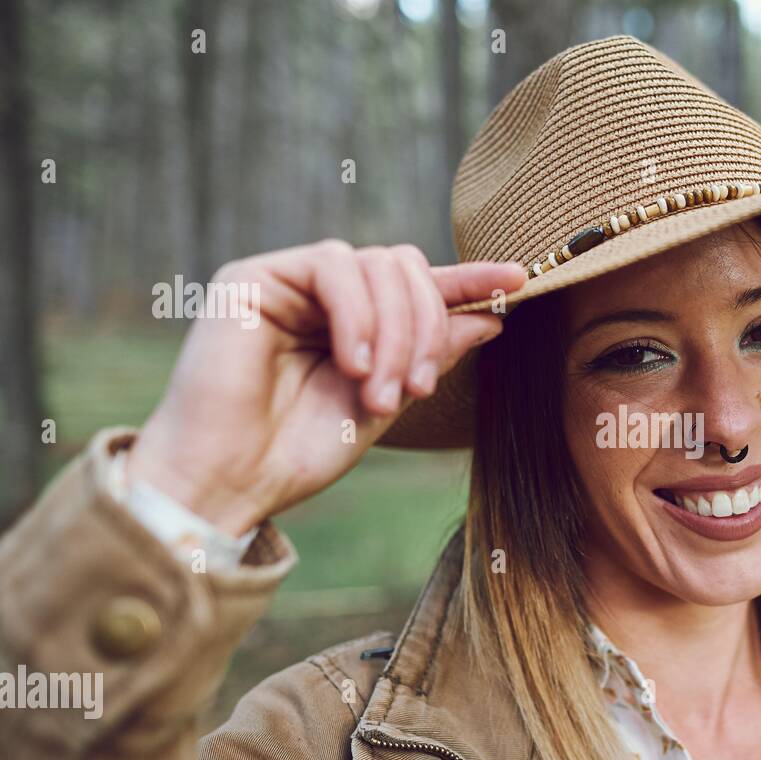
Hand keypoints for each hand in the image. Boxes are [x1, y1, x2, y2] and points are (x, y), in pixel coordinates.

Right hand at [125, 240, 525, 535]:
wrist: (227, 483)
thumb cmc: (298, 453)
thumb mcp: (387, 403)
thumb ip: (432, 354)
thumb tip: (492, 313)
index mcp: (358, 323)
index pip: (421, 286)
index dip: (471, 281)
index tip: (520, 281)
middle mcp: (325, 295)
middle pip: (407, 267)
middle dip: (427, 329)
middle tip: (417, 393)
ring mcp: (290, 282)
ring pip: (378, 264)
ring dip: (397, 333)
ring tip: (381, 396)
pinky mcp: (254, 277)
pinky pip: (333, 265)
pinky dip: (358, 316)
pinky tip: (354, 365)